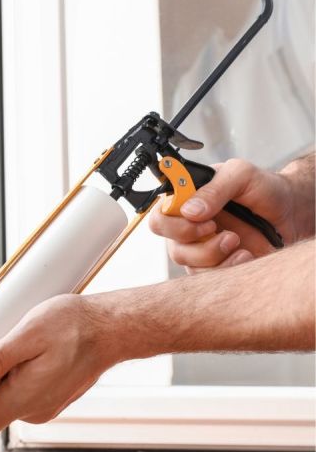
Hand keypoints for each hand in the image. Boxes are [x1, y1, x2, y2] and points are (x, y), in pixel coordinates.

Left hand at [0, 294, 126, 441]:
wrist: (112, 327)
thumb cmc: (76, 327)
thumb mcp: (27, 335)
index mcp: (24, 399)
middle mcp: (33, 409)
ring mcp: (42, 404)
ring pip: (0, 398)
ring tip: (2, 344)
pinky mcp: (48, 395)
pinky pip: (17, 391)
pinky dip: (10, 374)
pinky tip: (17, 350)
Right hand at [147, 158, 299, 272]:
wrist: (292, 213)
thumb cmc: (265, 189)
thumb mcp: (241, 175)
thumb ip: (214, 188)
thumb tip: (189, 211)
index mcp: (186, 201)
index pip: (159, 215)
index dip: (172, 221)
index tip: (198, 216)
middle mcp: (188, 226)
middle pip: (169, 242)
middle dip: (191, 238)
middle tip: (215, 228)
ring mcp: (200, 248)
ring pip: (187, 261)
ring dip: (212, 253)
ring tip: (236, 240)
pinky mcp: (216, 266)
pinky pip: (207, 277)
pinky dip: (226, 267)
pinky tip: (244, 254)